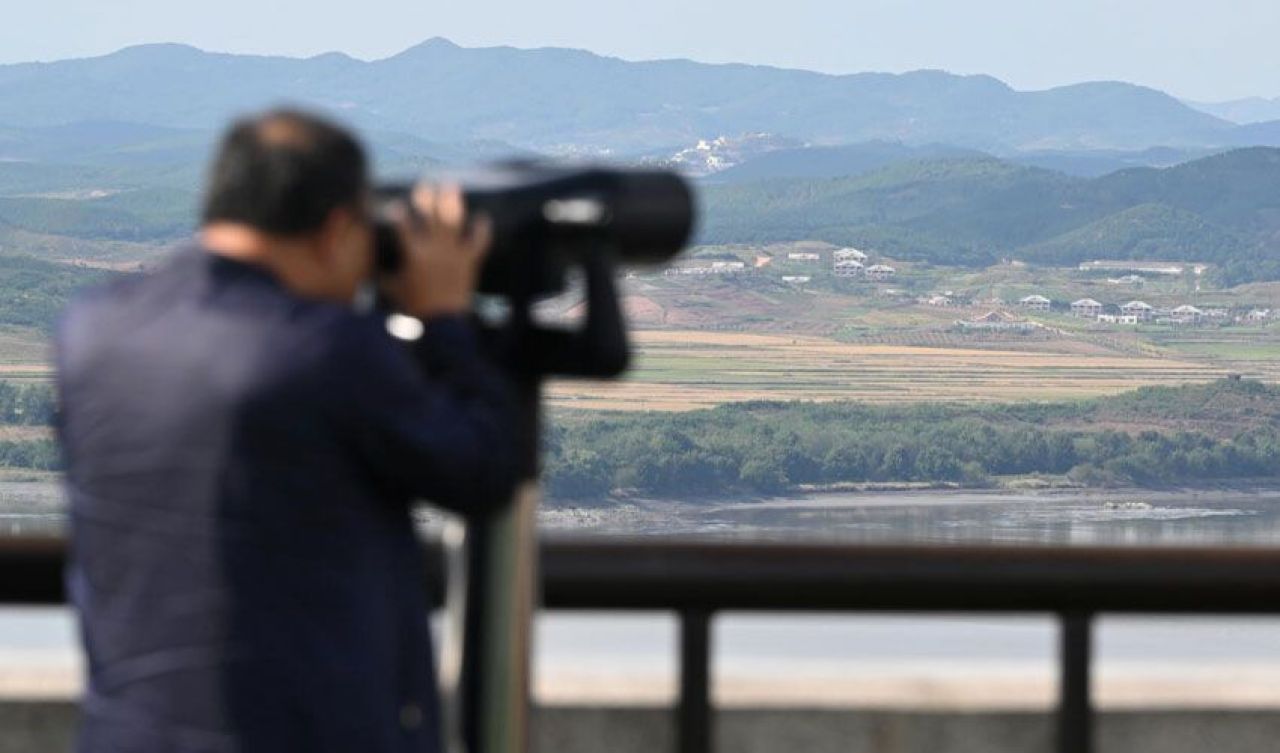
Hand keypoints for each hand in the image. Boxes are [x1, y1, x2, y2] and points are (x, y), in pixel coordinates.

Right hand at [383, 186, 491, 317]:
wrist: (443, 322)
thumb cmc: (415, 307)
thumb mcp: (395, 290)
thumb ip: (382, 278)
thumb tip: (369, 274)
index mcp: (413, 253)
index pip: (403, 226)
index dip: (398, 213)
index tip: (396, 205)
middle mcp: (434, 248)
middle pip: (430, 216)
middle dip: (426, 198)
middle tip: (425, 185)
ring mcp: (454, 253)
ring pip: (453, 221)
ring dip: (452, 202)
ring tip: (451, 186)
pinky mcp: (469, 261)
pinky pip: (478, 242)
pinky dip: (482, 230)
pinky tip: (482, 218)